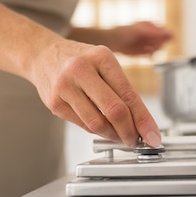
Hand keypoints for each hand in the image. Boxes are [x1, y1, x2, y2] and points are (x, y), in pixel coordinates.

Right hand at [29, 38, 161, 146]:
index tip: (152, 135)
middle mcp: (82, 69)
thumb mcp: (104, 64)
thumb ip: (122, 90)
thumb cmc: (80, 60)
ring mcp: (65, 86)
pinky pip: (82, 125)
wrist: (43, 55)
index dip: (143, 120)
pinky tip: (102, 128)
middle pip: (114, 111)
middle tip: (136, 141)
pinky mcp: (54, 103)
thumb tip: (141, 123)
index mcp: (102, 57)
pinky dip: (97, 131)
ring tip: (121, 136)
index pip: (129, 95)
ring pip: (97, 123)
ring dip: (113, 135)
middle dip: (130, 132)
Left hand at [107, 22, 172, 55]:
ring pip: (158, 48)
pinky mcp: (143, 51)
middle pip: (162, 41)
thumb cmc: (125, 32)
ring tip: (149, 50)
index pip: (165, 31)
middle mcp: (150, 34)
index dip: (166, 36)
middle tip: (154, 46)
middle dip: (159, 44)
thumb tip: (169, 33)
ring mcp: (147, 43)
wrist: (112, 41)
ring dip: (155, 50)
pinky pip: (151, 54)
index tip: (166, 40)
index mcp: (151, 26)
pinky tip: (147, 54)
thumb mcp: (140, 31)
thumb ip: (154, 32)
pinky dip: (150, 55)